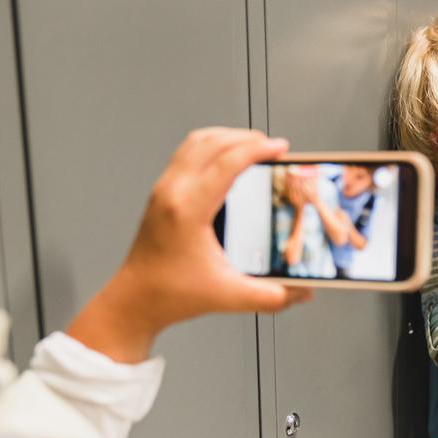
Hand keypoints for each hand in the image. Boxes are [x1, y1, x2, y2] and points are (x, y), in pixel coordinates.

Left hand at [67, 128, 312, 362]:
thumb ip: (271, 296)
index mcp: (188, 211)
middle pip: (212, 142)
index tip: (280, 148)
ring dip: (227, 137)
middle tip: (272, 146)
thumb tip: (302, 291)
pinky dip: (211, 146)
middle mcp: (172, 192)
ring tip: (252, 145)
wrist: (135, 300)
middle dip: (247, 138)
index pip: (227, 163)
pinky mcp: (161, 192)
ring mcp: (163, 189)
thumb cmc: (169, 294)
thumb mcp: (228, 296)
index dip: (258, 150)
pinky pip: (187, 153)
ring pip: (196, 141)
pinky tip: (226, 158)